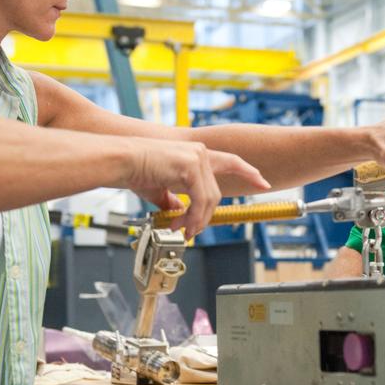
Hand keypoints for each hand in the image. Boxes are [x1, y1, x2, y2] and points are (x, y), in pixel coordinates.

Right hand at [126, 139, 268, 237]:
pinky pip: (199, 200)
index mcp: (195, 154)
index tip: (263, 184)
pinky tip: (180, 225)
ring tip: (180, 231)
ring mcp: (196, 158)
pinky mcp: (189, 167)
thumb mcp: (159, 188)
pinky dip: (192, 217)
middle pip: (215, 194)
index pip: (230, 162)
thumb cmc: (135, 171)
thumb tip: (178, 213)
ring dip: (196, 221)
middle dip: (204, 218)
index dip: (249, 172)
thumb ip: (172, 199)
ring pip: (209, 200)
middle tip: (187, 232)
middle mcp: (200, 153)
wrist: (121, 161)